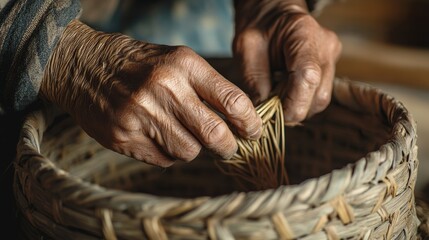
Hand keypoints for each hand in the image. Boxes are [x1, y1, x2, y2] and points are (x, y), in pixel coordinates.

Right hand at [40, 20, 261, 166]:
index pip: (232, 101)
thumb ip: (208, 88)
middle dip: (228, 147)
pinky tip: (155, 135)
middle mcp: (163, 88)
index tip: (254, 132)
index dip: (250, 123)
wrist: (84, 66)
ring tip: (177, 132)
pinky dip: (167, 153)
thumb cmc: (140, 64)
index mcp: (183, 64)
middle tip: (228, 148)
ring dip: (191, 147)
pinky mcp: (123, 136)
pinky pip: (163, 159)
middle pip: (214, 134)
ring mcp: (140, 114)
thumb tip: (239, 122)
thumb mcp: (177, 60)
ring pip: (188, 151)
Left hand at [233, 0, 341, 123]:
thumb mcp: (245, 49)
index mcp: (305, 34)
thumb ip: (254, 81)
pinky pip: (318, 96)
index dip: (291, 104)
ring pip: (320, 100)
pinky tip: (284, 92)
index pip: (307, 77)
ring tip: (275, 96)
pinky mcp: (330, 69)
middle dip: (291, 109)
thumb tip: (262, 115)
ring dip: (296, 106)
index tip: (271, 115)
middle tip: (268, 106)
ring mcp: (332, 58)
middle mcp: (326, 47)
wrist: (272, 16)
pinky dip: (300, 101)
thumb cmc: (257, 29)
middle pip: (317, 96)